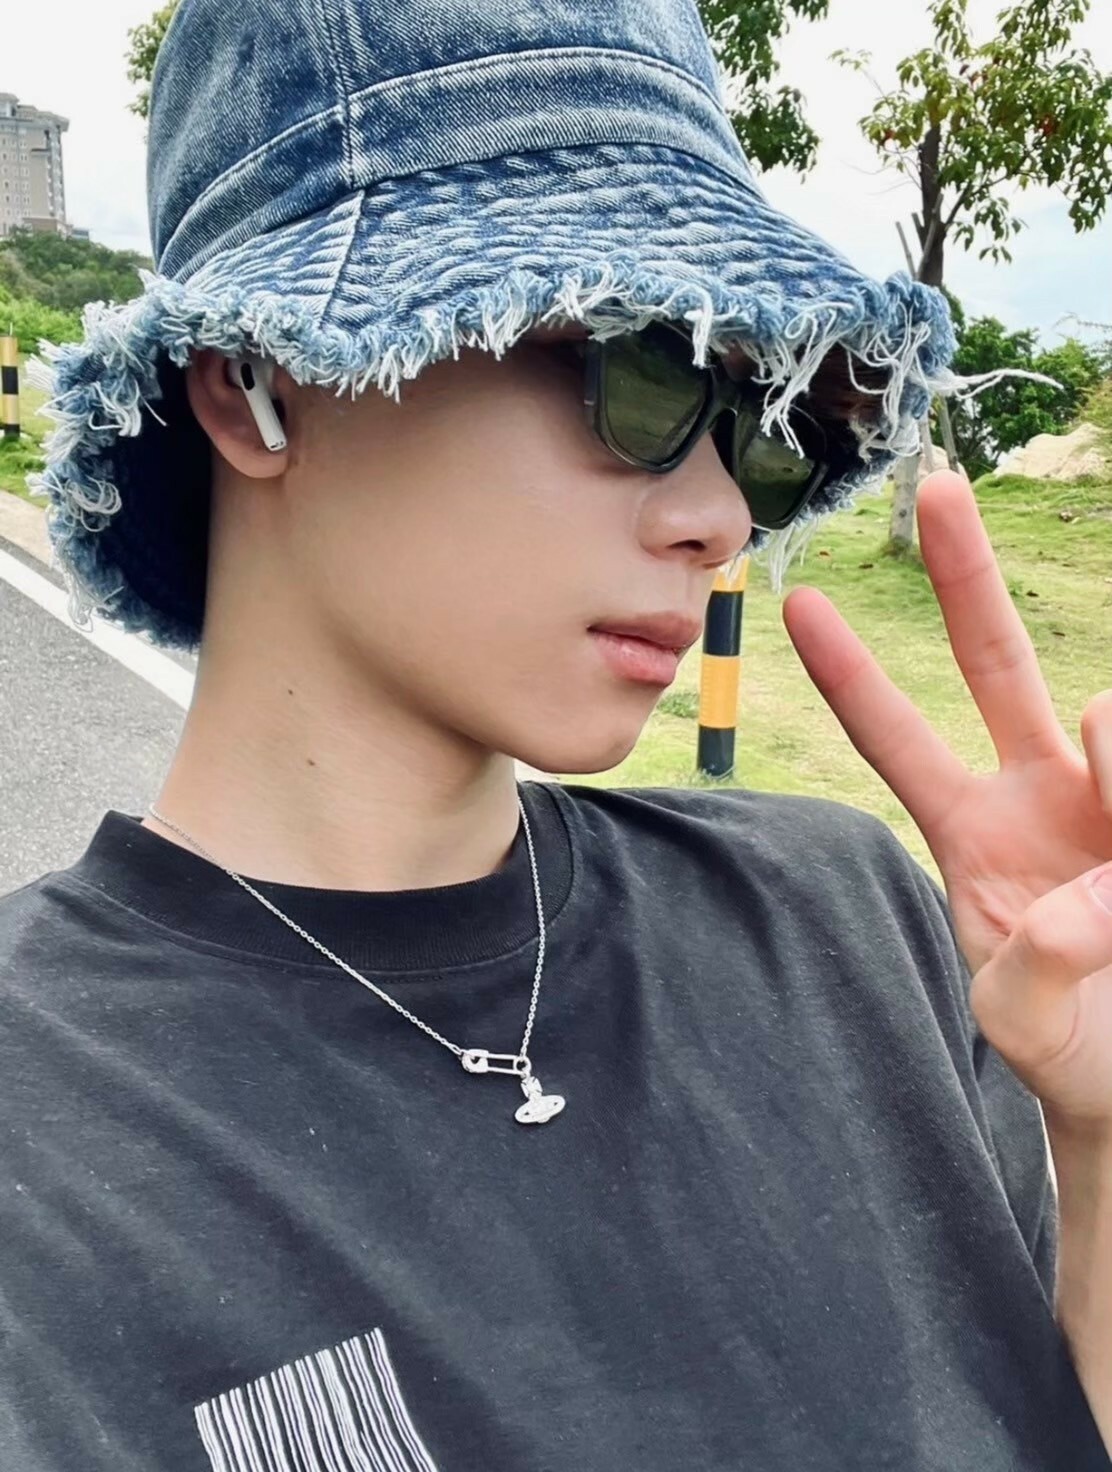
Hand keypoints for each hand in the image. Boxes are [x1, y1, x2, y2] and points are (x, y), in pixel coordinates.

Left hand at [781, 470, 1111, 1137]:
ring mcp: (1107, 795)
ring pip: (1108, 721)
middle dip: (964, 577)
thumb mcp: (1020, 1021)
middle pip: (998, 661)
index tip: (798, 603)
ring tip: (1105, 889)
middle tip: (935, 487)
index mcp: (972, 831)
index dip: (852, 675)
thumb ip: (1035, 967)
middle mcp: (1040, 791)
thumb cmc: (1070, 1048)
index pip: (898, 738)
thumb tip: (1087, 894)